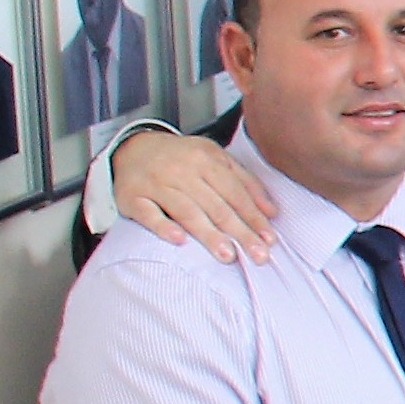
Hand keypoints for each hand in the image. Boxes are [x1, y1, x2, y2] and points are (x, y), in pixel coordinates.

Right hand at [114, 127, 278, 262]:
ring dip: (208, 234)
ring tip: (228, 255)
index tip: (270, 240)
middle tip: (259, 256)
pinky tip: (179, 241)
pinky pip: (148, 214)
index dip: (254, 217)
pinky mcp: (132, 196)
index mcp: (206, 159)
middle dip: (240, 232)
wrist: (132, 147)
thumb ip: (246, 183)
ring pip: (186, 211)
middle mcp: (181, 170)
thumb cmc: (182, 159)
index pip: (236, 193)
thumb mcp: (216, 159)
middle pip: (216, 205)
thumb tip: (273, 213)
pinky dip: (163, 227)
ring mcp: (155, 183)